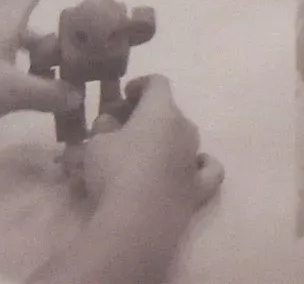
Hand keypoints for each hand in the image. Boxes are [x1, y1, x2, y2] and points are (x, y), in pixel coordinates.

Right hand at [74, 78, 223, 220]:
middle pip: (169, 112)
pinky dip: (198, 165)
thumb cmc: (114, 173)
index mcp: (162, 111)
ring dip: (166, 141)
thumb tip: (111, 123)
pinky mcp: (200, 188)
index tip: (125, 95)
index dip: (140, 85)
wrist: (137, 220)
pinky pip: (207, 169)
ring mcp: (195, 158)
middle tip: (123, 128)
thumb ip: (104, 127)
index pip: (157, 83)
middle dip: (147, 116)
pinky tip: (189, 168)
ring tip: (143, 154)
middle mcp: (186, 129)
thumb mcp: (96, 144)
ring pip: (185, 139)